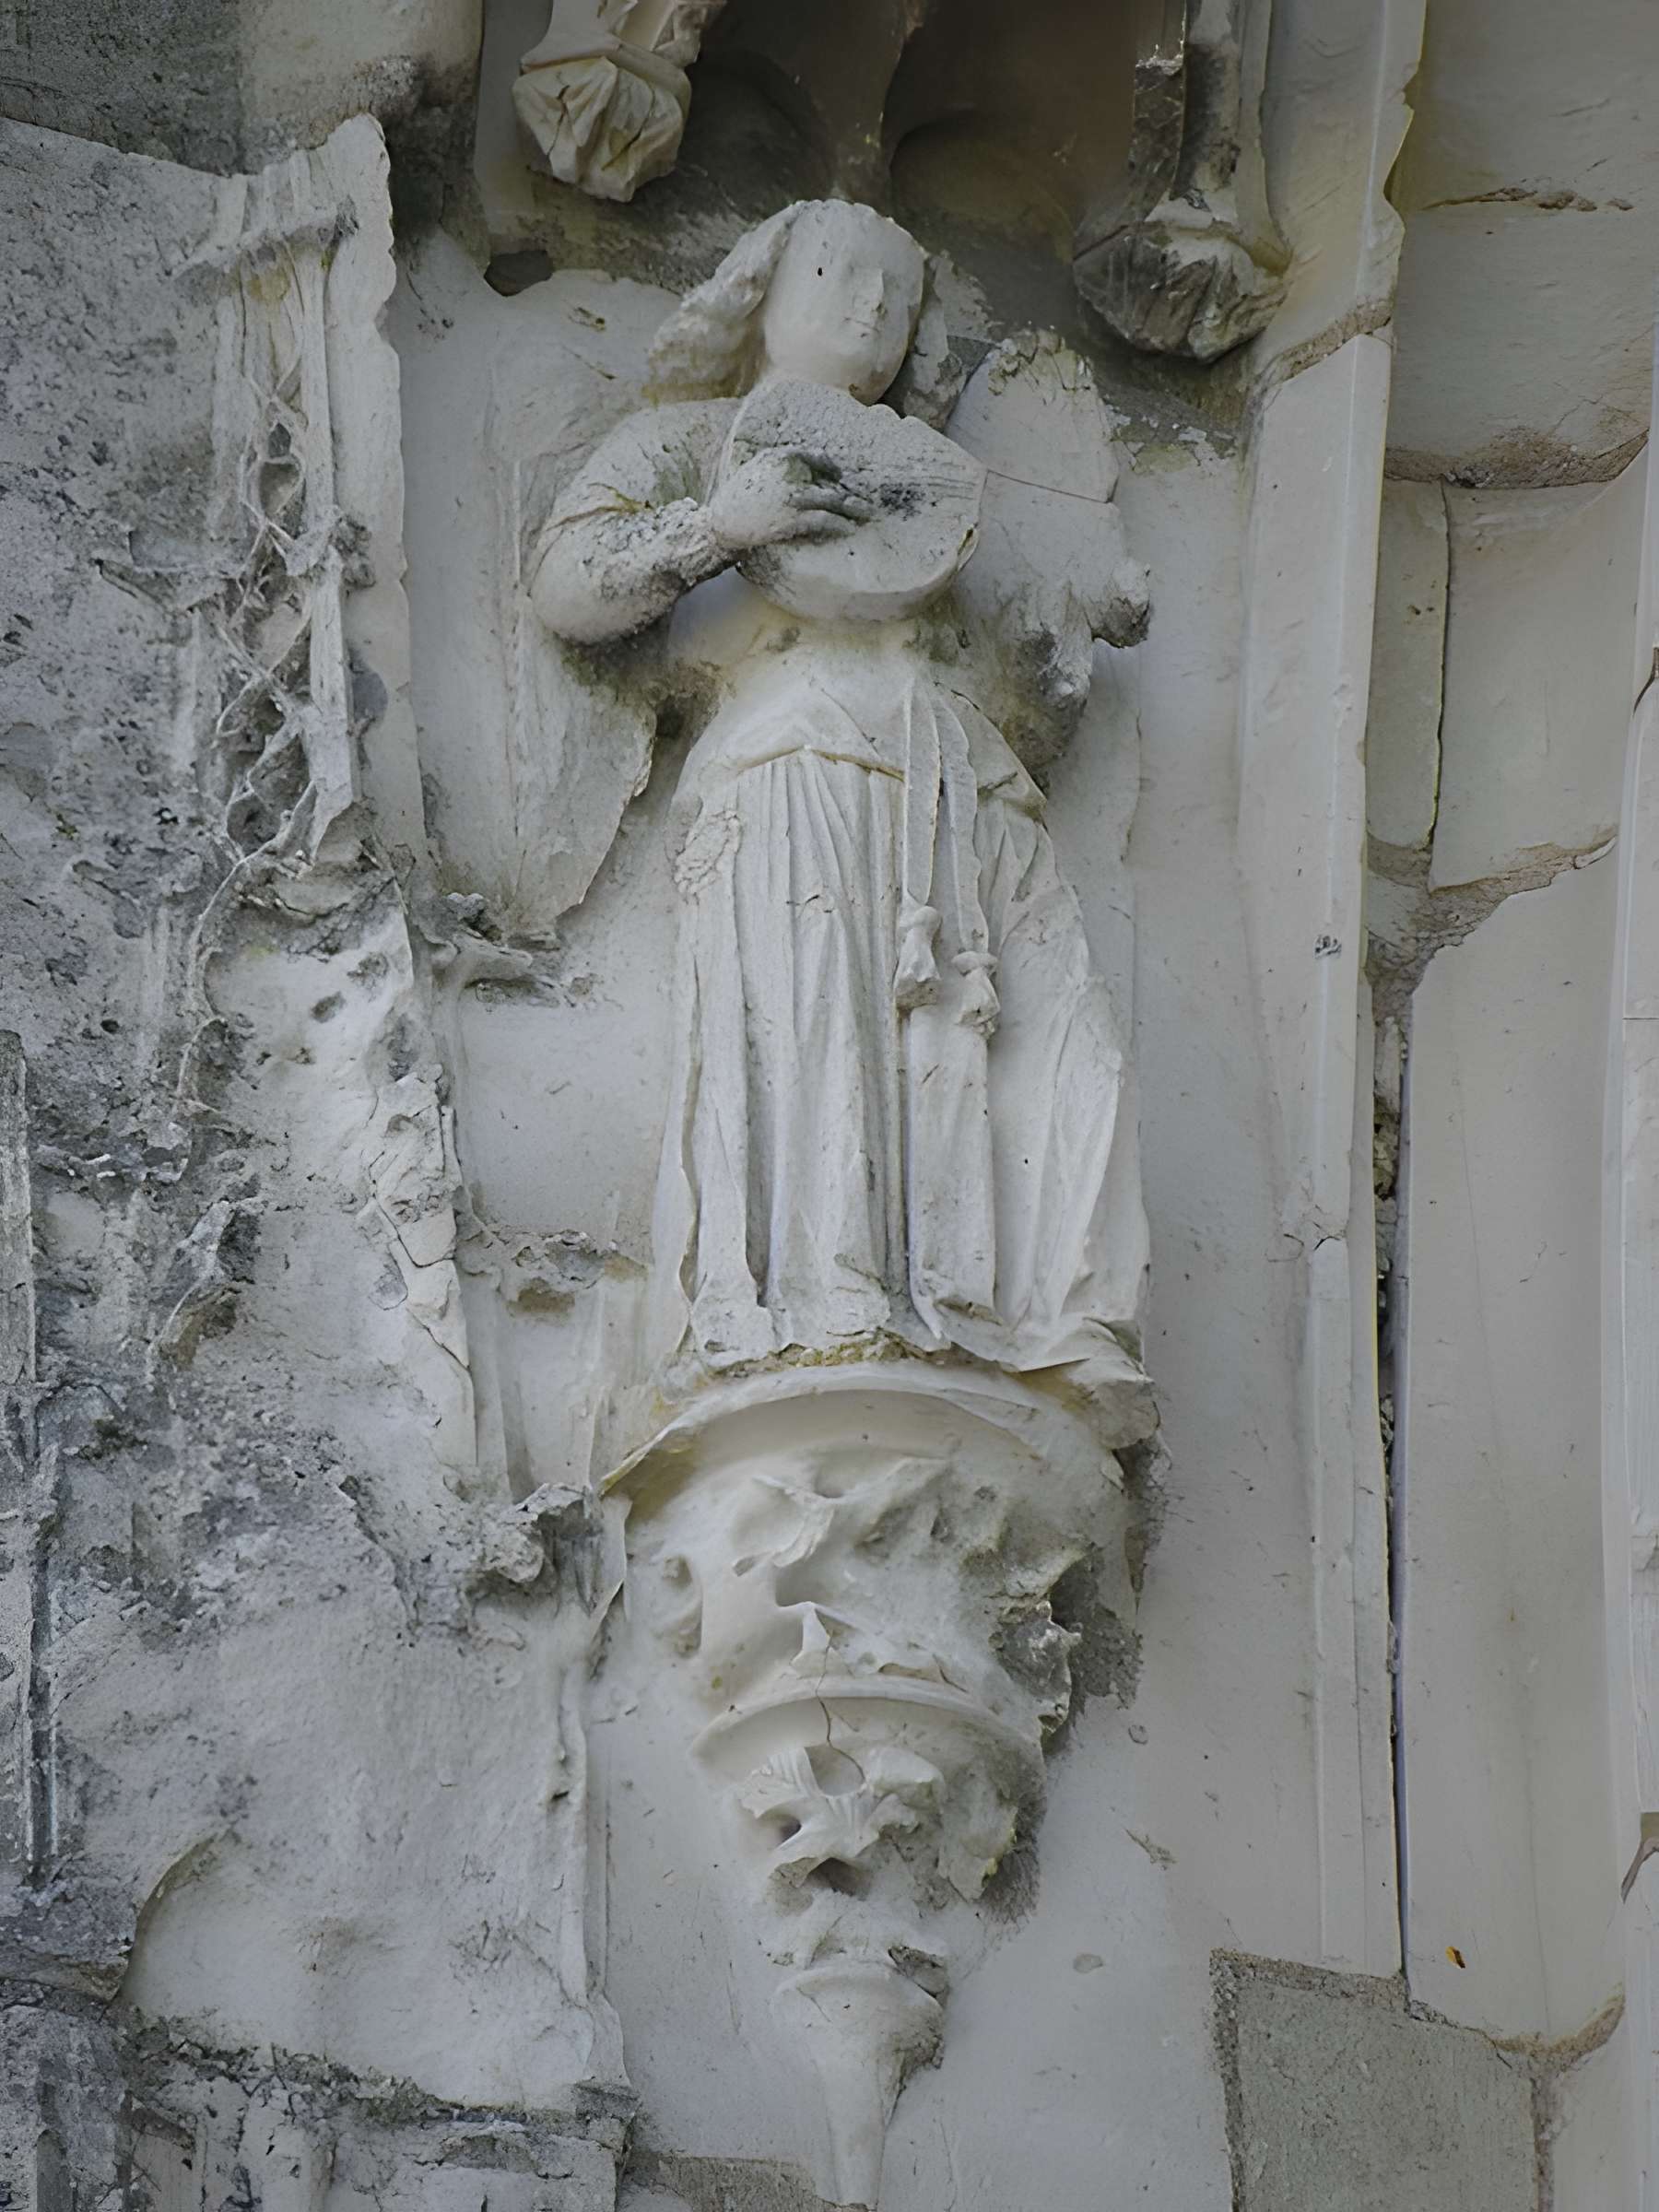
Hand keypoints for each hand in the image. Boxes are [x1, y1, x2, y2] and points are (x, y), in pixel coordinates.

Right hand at [707, 447, 873, 556]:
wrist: (723, 523)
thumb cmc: (737, 499)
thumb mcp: (756, 469)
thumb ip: (777, 465)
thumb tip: (799, 471)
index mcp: (781, 457)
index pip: (817, 457)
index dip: (833, 468)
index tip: (842, 477)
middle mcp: (791, 472)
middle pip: (829, 480)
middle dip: (849, 492)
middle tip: (865, 500)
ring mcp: (794, 495)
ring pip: (833, 500)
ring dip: (852, 509)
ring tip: (865, 516)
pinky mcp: (794, 518)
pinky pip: (825, 520)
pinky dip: (839, 525)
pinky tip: (848, 530)